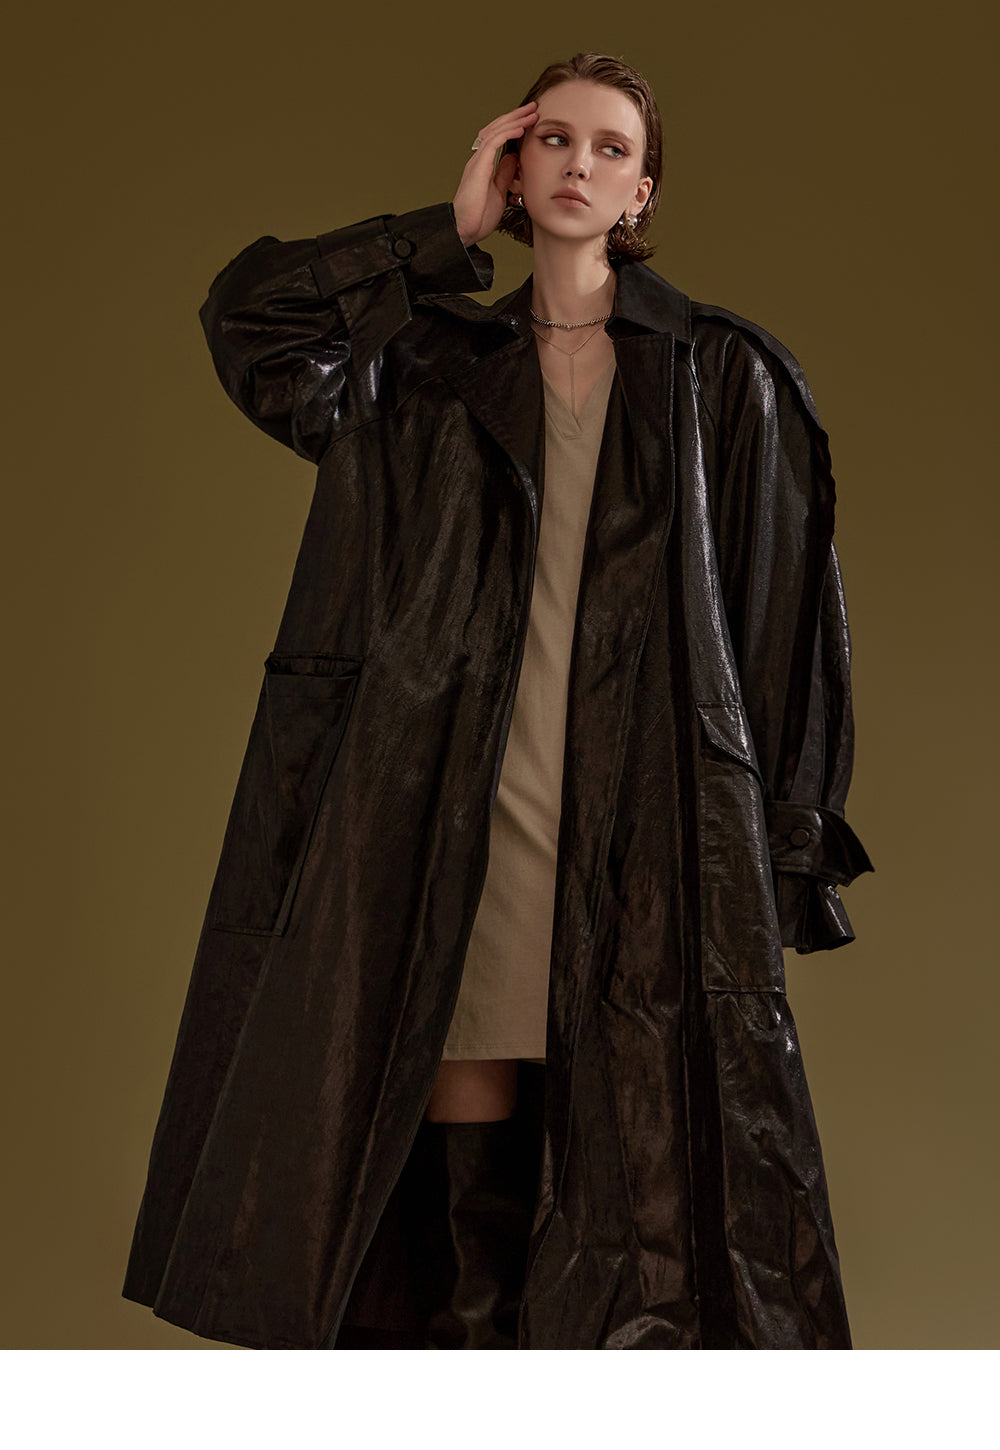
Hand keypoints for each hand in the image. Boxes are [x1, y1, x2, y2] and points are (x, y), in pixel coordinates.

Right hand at [452, 102, 537, 247]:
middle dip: (516, 116)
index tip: (531, 120)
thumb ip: (505, 174)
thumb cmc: (479, 216)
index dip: (514, 126)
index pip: (500, 138)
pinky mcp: (478, 166)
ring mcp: (477, 161)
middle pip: (498, 129)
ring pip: (496, 131)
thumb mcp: (500, 192)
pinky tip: (521, 128)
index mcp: (484, 164)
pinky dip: (508, 133)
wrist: (465, 229)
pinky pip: (493, 143)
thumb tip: (514, 158)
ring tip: (531, 113)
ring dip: (515, 120)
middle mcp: (479, 159)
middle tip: (534, 107)